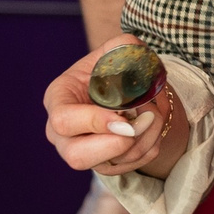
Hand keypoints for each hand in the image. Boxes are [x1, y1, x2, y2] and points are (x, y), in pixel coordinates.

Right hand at [44, 36, 183, 177]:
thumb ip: (125, 46)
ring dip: (143, 141)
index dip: (94, 122)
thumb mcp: (116, 49)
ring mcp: (82, 151)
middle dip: (117, 143)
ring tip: (155, 115)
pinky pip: (129, 166)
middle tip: (145, 121)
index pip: (64, 120)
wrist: (124, 88)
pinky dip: (150, 147)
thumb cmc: (113, 67)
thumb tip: (137, 60)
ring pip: (108, 165)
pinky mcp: (103, 164)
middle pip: (76, 156)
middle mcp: (62, 133)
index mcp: (58, 99)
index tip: (124, 116)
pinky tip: (153, 126)